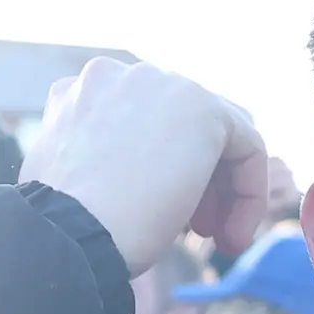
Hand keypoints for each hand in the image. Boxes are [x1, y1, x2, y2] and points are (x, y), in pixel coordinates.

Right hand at [17, 57, 277, 274]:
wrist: (68, 236)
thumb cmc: (64, 228)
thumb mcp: (70, 182)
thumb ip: (97, 160)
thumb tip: (126, 176)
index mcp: (78, 92)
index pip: (145, 123)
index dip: (161, 173)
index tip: (168, 221)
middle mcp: (117, 75)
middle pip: (182, 125)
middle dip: (196, 179)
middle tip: (198, 230)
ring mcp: (158, 85)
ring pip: (216, 134)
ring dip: (223, 189)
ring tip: (218, 238)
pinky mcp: (201, 107)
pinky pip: (247, 145)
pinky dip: (249, 191)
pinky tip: (232, 236)